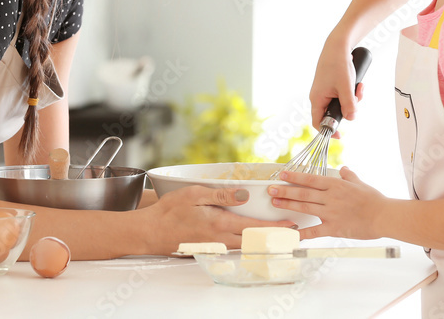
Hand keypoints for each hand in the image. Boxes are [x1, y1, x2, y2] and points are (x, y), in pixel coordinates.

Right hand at [140, 185, 295, 252]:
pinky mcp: (208, 250)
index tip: (292, 226)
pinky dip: (246, 245)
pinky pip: (233, 249)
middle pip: (255, 241)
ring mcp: (215, 247)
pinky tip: (250, 240)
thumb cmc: (170, 211)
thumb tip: (245, 195)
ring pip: (245, 247)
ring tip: (277, 236)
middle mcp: (221, 239)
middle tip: (292, 235)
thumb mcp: (195, 194)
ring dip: (262, 242)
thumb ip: (221, 196)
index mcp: (220, 224)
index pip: (255, 227)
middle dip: (275, 238)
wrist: (151, 232)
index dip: (276, 228)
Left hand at [267, 167, 383, 240]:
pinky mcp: (334, 228)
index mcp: (336, 185)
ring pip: (305, 208)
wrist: (384, 216)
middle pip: (303, 193)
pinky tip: (290, 233)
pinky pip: (315, 231)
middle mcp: (330, 197)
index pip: (310, 179)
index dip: (295, 176)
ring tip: (275, 203)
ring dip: (288, 205)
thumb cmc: (374, 199)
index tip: (282, 174)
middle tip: (270, 190)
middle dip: (285, 191)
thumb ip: (349, 176)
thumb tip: (344, 169)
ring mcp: (331, 213)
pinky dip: (302, 233)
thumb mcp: (360, 183)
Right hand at [309, 34, 364, 132]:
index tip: (340, 135)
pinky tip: (358, 83)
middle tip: (357, 97)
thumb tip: (351, 118)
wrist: (338, 46)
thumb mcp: (345, 86)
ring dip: (353, 98)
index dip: (328, 130)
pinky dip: (352, 92)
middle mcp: (319, 96)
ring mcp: (326, 91)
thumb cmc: (338, 64)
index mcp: (317, 99)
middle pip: (334, 113)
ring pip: (341, 104)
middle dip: (349, 108)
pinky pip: (343, 95)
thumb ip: (349, 104)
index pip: (318, 122)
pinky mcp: (332, 86)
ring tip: (359, 86)